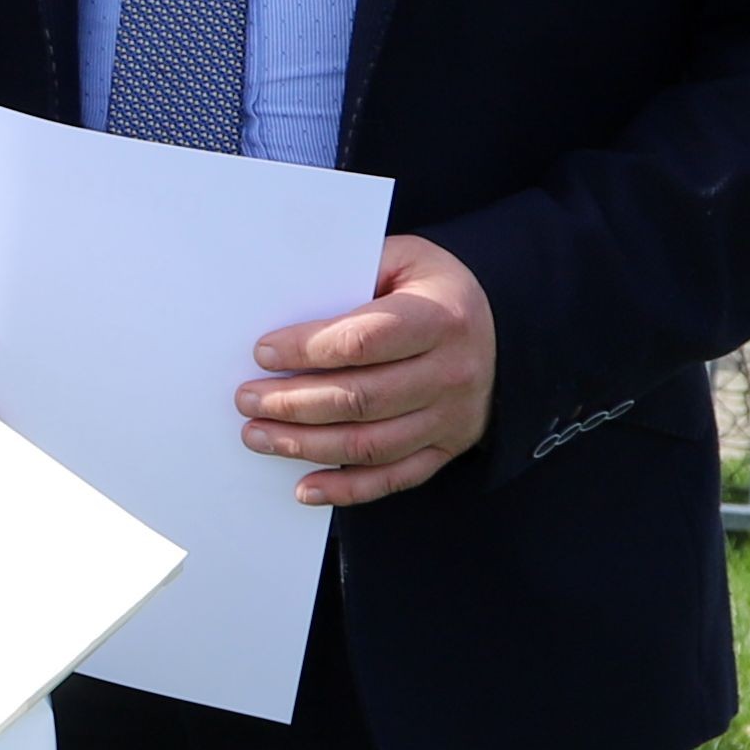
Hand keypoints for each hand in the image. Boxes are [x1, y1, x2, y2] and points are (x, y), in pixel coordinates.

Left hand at [241, 230, 494, 504]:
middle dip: (292, 403)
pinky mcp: (446, 449)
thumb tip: (292, 292)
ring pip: (369, 445)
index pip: (363, 341)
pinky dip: (346, 489)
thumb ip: (358, 270)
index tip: (262, 353)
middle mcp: (450, 373)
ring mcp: (450, 417)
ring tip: (258, 436)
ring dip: (305, 446)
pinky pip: (393, 478)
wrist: (502, 334)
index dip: (306, 349)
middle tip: (247, 400)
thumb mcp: (409, 260)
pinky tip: (305, 488)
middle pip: (359, 399)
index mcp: (441, 319)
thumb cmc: (436, 292)